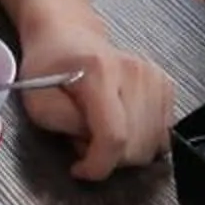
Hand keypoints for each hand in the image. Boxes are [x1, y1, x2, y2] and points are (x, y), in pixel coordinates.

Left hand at [15, 25, 174, 180]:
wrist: (67, 35)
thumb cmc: (49, 66)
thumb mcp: (38, 99)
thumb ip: (64, 123)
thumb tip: (91, 144)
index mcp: (99, 72)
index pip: (114, 136)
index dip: (99, 165)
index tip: (80, 169)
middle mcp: (134, 72)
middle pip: (137, 146)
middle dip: (108, 158)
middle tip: (84, 140)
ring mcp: (154, 77)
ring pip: (154, 146)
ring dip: (126, 151)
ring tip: (101, 131)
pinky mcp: (166, 85)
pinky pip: (164, 135)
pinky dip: (143, 141)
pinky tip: (122, 125)